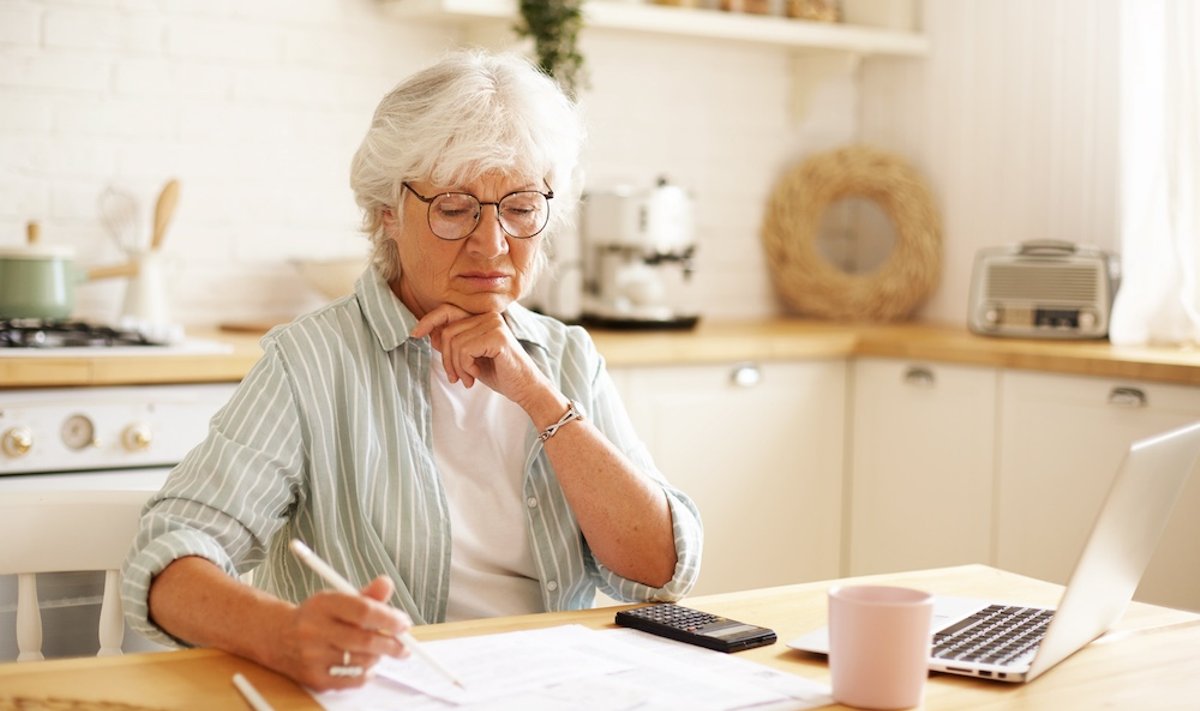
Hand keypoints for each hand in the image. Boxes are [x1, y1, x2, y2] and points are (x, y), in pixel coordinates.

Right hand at [271, 576, 410, 690]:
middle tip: (404, 644)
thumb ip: (366, 595)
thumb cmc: (316, 617)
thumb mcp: (338, 598)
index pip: (362, 611)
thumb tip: (387, 584)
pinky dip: (366, 673)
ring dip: (378, 657)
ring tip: (378, 650)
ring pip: (362, 661)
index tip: (403, 623)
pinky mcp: (314, 679)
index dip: (389, 618)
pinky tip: (365, 664)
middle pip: (365, 640)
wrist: (278, 637)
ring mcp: (312, 657)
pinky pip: (353, 680)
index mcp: (323, 605)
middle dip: (392, 643)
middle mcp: (314, 630)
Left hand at [411, 304, 548, 405]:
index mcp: (481, 317)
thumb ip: (453, 343)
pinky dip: (465, 367)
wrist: (524, 388)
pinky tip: (476, 376)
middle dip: (445, 358)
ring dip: (456, 366)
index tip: (414, 334)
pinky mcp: (497, 337)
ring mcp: (493, 324)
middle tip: (455, 377)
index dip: (428, 320)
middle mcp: (488, 316)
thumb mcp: (470, 357)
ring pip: (454, 342)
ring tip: (467, 378)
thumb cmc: (499, 372)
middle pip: (447, 331)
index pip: (447, 310)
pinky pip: (465, 350)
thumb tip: (430, 333)